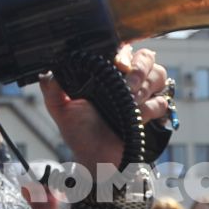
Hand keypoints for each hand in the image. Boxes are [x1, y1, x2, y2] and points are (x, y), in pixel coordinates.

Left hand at [42, 44, 169, 171]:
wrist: (95, 158)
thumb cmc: (79, 133)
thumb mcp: (61, 109)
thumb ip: (52, 89)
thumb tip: (47, 73)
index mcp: (107, 72)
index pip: (123, 49)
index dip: (125, 52)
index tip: (118, 63)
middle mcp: (127, 79)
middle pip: (147, 57)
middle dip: (139, 69)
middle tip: (127, 85)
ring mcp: (143, 94)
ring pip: (159, 74)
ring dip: (146, 87)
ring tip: (132, 101)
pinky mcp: (152, 111)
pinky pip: (162, 101)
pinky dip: (150, 108)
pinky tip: (137, 117)